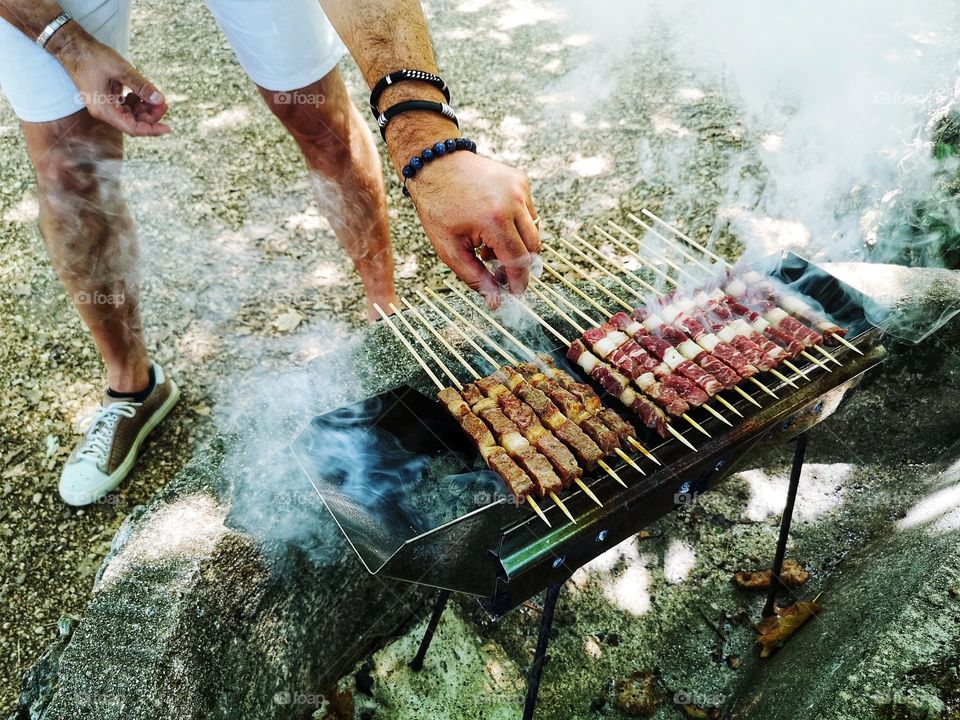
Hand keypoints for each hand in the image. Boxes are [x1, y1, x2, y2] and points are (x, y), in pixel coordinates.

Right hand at [55, 31, 169, 136]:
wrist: (73, 47)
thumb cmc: (93, 57)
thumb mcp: (121, 70)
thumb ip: (142, 86)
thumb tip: (160, 100)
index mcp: (104, 109)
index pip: (132, 128)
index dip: (152, 129)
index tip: (168, 127)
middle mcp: (104, 111)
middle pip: (133, 123)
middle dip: (151, 116)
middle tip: (163, 103)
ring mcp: (104, 106)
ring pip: (131, 115)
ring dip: (145, 108)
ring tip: (155, 97)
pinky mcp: (106, 99)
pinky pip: (125, 107)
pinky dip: (136, 102)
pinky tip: (141, 92)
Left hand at [407, 151, 539, 307]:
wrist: (435, 163)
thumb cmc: (438, 206)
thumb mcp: (449, 248)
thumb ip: (475, 277)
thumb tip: (496, 301)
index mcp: (495, 220)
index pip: (519, 261)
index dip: (519, 282)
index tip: (515, 293)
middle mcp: (514, 202)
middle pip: (533, 248)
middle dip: (519, 265)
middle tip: (498, 272)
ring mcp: (520, 188)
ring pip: (534, 231)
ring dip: (517, 245)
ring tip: (488, 245)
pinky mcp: (521, 180)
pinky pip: (529, 213)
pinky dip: (516, 225)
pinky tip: (492, 224)